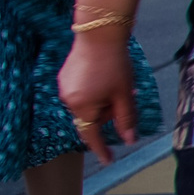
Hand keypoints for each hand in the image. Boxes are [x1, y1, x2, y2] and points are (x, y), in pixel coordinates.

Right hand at [57, 35, 141, 165]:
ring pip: (88, 104)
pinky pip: (82, 92)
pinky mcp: (64, 77)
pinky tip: (104, 75)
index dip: (102, 149)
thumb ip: (126, 119)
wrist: (99, 33)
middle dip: (109, 112)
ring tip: (115, 81)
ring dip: (103, 100)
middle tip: (124, 95)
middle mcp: (68, 99)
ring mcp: (64, 87)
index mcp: (82, 106)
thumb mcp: (124, 94)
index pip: (92, 136)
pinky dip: (95, 90)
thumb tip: (130, 140)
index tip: (108, 161)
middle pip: (92, 117)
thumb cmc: (115, 64)